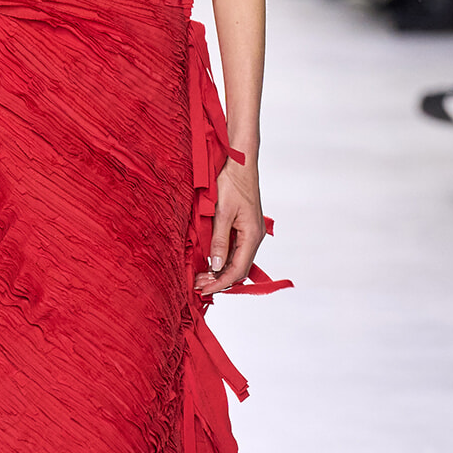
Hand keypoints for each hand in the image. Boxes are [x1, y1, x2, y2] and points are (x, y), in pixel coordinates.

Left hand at [195, 156, 264, 295]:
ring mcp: (250, 232)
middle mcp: (254, 237)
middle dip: (219, 280)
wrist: (239, 162)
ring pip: (236, 261)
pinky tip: (210, 262)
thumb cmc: (231, 183)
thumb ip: (219, 240)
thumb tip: (216, 265)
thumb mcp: (221, 213)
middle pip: (239, 269)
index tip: (203, 290)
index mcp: (251, 236)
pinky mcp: (244, 227)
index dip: (220, 283)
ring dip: (220, 271)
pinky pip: (234, 250)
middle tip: (198, 285)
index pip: (237, 270)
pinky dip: (222, 260)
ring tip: (201, 276)